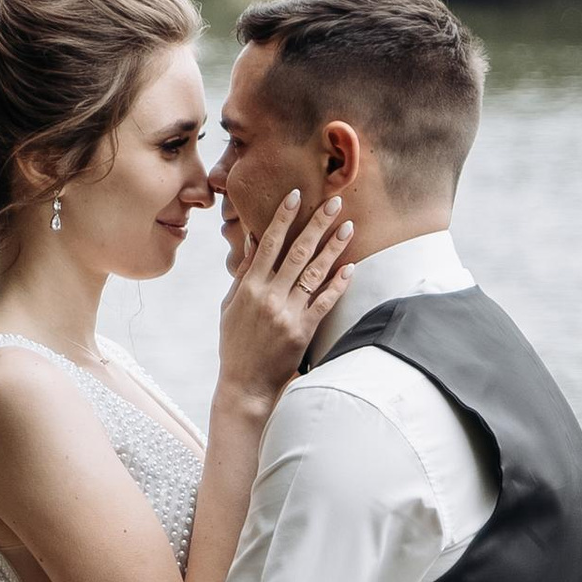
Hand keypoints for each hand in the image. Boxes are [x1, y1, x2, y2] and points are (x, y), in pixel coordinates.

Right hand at [218, 190, 352, 416]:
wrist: (245, 385)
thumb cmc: (236, 344)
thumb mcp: (230, 306)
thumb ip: (243, 273)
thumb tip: (252, 239)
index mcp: (249, 287)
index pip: (268, 244)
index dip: (284, 218)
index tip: (297, 196)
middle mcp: (269, 296)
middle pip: (297, 252)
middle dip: (317, 224)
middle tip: (335, 202)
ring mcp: (287, 313)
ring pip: (315, 273)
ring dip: (334, 248)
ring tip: (349, 227)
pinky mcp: (303, 331)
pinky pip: (324, 302)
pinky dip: (338, 284)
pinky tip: (350, 267)